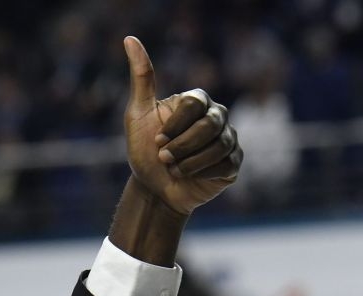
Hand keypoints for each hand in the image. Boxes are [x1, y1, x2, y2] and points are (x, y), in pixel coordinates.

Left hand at [122, 36, 241, 215]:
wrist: (153, 188)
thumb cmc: (145, 150)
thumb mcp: (137, 114)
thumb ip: (141, 78)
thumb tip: (130, 39)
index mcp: (196, 101)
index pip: (194, 104)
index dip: (174, 126)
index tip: (157, 140)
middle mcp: (217, 116)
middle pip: (209, 125)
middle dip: (182, 147)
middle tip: (163, 158)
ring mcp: (228, 138)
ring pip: (219, 146)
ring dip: (190, 162)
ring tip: (174, 169)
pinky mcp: (233, 162)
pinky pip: (226, 163)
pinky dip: (202, 173)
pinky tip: (188, 177)